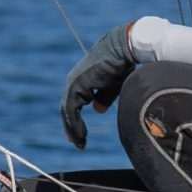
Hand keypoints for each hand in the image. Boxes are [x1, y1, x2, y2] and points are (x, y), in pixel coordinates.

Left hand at [61, 23, 136, 147]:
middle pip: (67, 109)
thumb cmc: (121, 64)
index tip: (80, 136)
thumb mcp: (112, 85)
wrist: (124, 48)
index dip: (75, 121)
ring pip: (68, 112)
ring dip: (73, 129)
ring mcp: (73, 83)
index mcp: (80, 81)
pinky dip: (75, 124)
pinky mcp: (76, 86)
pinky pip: (72, 110)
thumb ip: (103, 97)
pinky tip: (81, 135)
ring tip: (79, 143)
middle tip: (77, 144)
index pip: (73, 105)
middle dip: (72, 128)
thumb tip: (97, 110)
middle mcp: (73, 82)